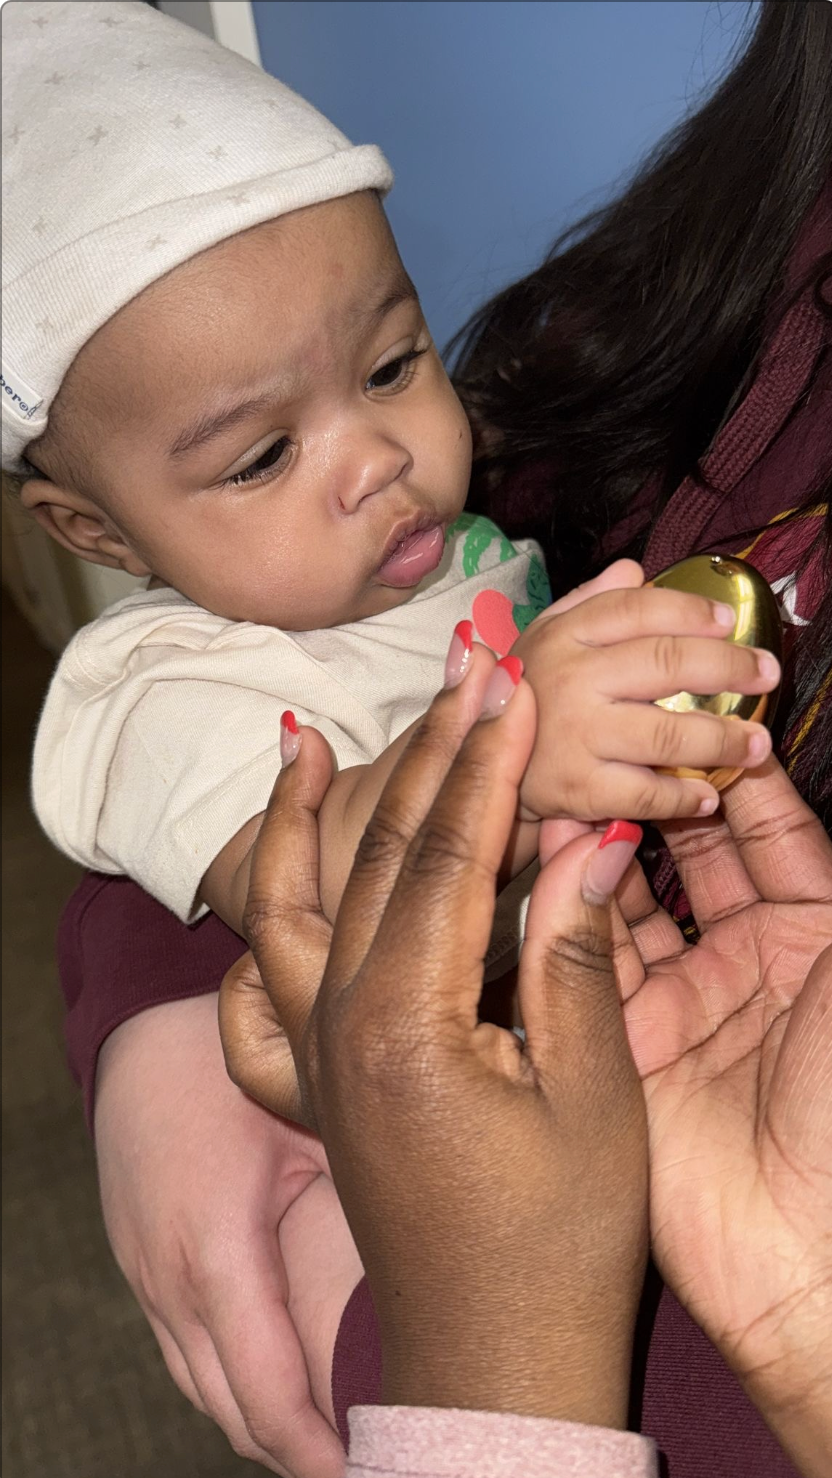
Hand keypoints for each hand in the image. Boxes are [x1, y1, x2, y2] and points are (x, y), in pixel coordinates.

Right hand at [95, 991, 357, 1476]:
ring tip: (334, 1437)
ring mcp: (146, 1281)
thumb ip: (357, 1190)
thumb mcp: (308, 1116)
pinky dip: (230, 1383)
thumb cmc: (230, 1064)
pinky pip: (184, 1356)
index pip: (268, 1393)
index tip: (372, 1468)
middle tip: (372, 1458)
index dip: (318, 1450)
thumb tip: (430, 1259)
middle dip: (297, 1450)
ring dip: (264, 1422)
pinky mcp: (140, 1268)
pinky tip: (279, 1384)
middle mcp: (170, 1282)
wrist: (141, 1031)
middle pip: (234, 1411)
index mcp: (216, 1250)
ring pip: (203, 1391)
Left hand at [225, 654, 648, 1428]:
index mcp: (405, 1028)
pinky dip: (264, 919)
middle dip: (424, 750)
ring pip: (292, 905)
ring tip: (300, 738)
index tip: (510, 679)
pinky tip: (277, 882)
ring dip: (300, 816)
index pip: (449, 856)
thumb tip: (587, 841)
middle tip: (460, 661)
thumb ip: (576, 958)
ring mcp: (314, 1057)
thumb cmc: (558, 1242)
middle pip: (378, 856)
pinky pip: (262, 984)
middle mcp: (337, 1030)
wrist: (495, 1357)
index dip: (486, 760)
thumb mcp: (591, 1098)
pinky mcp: (315, 1081)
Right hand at [511, 576, 778, 823]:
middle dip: (728, 668)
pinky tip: (708, 794)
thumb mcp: (541, 639)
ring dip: (723, 738)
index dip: (691, 611)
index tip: (729, 622)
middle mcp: (570, 678)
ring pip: (667, 732)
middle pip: (665, 663)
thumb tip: (634, 569)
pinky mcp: (576, 790)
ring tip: (756, 745)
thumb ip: (588, 603)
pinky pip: (644, 793)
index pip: (637, 609)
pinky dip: (682, 796)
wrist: (471, 769)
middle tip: (765, 675)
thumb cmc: (522, 699)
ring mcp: (573, 735)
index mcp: (564, 634)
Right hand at [615, 759, 831, 1475]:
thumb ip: (818, 868)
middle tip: (619, 734)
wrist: (810, 1252)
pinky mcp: (616, 1042)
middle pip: (689, 855)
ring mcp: (674, 1001)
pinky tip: (555, 846)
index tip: (698, 716)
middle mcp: (738, 961)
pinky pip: (584, 958)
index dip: (735, 775)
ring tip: (579, 774)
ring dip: (607, 839)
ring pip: (628, 897)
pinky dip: (569, 902)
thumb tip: (784, 786)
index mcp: (810, 936)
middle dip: (660, 796)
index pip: (765, 832)